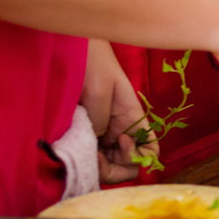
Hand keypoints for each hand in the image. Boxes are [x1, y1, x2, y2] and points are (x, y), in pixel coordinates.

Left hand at [81, 40, 154, 183]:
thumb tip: (96, 144)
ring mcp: (101, 134)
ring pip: (108, 165)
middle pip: (127, 166)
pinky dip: (84, 161)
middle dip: (114, 169)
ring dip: (97, 167)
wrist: (69, 48)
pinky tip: (74, 149)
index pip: (150, 151)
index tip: (120, 143)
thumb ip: (100, 120)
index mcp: (132, 120)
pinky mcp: (83, 134)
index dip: (140, 158)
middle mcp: (120, 132)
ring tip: (82, 152)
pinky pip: (89, 157)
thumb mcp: (99, 90)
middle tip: (94, 156)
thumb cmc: (90, 62)